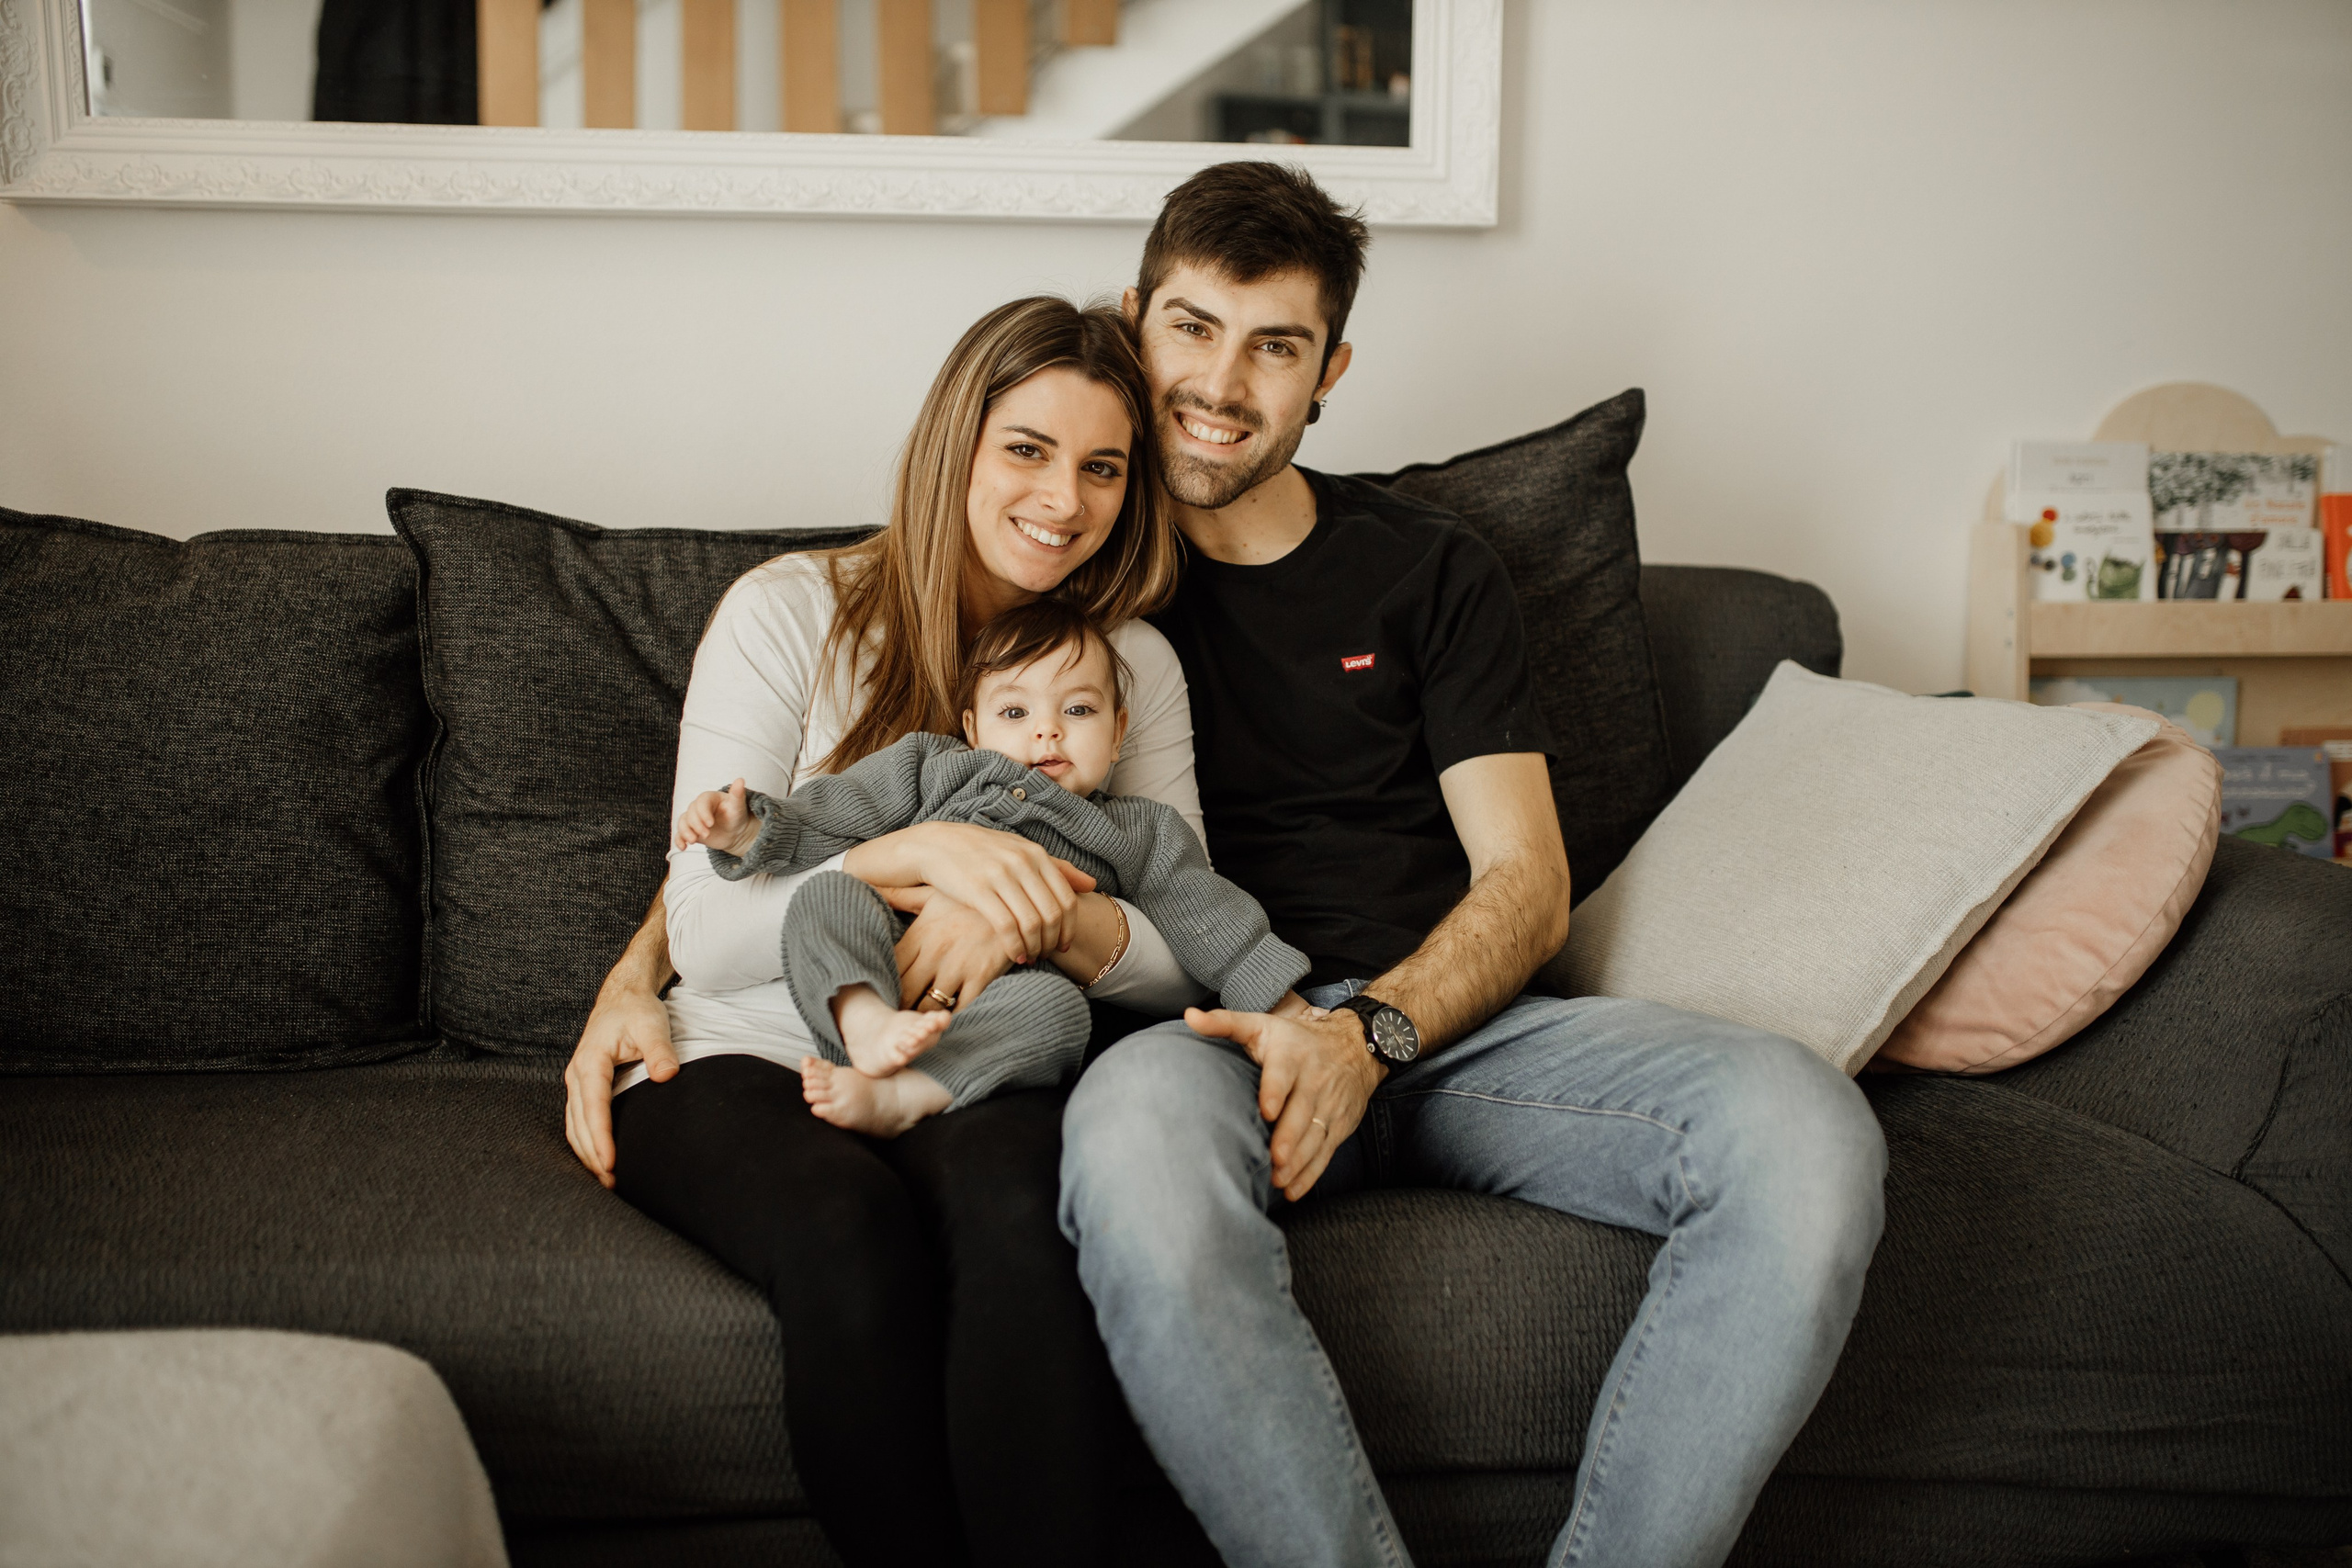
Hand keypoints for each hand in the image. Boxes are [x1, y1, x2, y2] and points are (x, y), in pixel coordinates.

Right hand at [563, 981, 678, 1189]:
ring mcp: (576, 1082)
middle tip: (611, 1182)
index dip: (600, 1137)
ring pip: (574, 1126)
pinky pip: (578, 1120)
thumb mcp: (652, 1025)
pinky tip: (599, 1158)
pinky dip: (585, 1142)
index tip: (610, 1162)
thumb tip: (668, 1074)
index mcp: (590, 1062)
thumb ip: (659, 1050)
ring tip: (606, 1179)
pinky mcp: (583, 1086)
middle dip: (592, 1155)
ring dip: (586, 1153)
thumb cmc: (636, 1011)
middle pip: (579, 1123)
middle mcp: (577, 1075)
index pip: (594, 1107)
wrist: (622, 997)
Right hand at [673, 779, 755, 854]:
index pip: (701, 802)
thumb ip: (737, 793)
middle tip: (707, 834)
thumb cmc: (736, 815)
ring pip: (682, 822)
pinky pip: (679, 834)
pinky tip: (683, 847)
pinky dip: (679, 840)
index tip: (711, 824)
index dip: (703, 813)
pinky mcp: (690, 830)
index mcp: (709, 798)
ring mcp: (693, 819)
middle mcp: (698, 807)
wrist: (735, 831)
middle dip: (696, 825)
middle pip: (690, 813)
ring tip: (693, 841)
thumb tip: (740, 780)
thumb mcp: (738, 805)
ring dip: (685, 832)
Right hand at [849, 822, 1096, 962]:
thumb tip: (1092, 884)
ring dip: (1035, 947)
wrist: (935, 845)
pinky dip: (1015, 946)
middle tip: (1047, 955)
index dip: (1069, 928)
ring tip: (1030, 957)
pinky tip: (1014, 955)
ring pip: (1032, 923)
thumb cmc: (982, 852)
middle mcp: (1021, 863)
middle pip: (1052, 915)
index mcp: (1035, 854)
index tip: (1064, 945)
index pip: (1066, 899)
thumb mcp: (1020, 853)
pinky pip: (1007, 927)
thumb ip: (1057, 869)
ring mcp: (1000, 876)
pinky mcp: (978, 891)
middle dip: (1053, 942)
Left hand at [895, 893, 1018, 1012]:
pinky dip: (952, 1016)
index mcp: (921, 933)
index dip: (884, 984)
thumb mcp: (934, 893)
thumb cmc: (970, 900)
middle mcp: (936, 952)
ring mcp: (959, 966)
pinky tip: (949, 1015)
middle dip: (901, 1006)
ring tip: (922, 1019)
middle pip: (906, 992)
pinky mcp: (981, 978)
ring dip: (924, 1015)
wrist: (1017, 902)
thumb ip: (901, 896)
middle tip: (901, 1013)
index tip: (886, 991)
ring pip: (930, 1006)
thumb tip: (864, 880)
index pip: (891, 968)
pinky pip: (960, 1008)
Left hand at [1185, 1006, 1384, 1201]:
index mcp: (1291, 1055)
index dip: (1275, 1091)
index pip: (1283, 1073)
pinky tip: (1292, 1190)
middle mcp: (1314, 1081)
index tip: (1266, 1111)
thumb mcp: (1262, 1024)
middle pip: (1302, 1112)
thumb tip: (1189, 1017)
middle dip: (1289, 1137)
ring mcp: (1329, 1106)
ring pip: (1315, 1136)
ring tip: (1278, 1179)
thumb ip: (1224, 1023)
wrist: (1356, 1046)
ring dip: (1299, 1161)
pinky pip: (1325, 1152)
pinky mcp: (1339, 1125)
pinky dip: (1311, 1173)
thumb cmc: (1296, 1040)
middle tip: (1274, 1159)